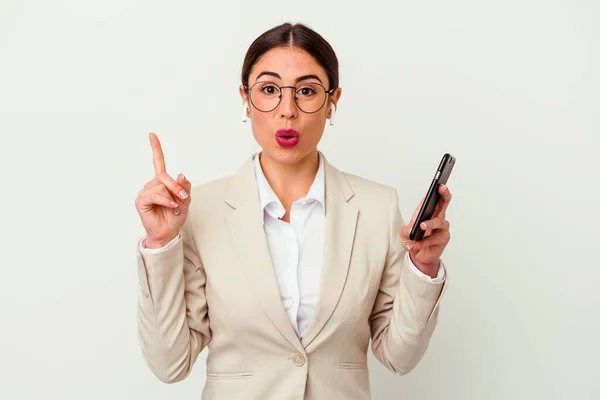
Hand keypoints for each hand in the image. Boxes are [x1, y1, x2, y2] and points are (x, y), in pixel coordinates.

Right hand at [135, 132, 191, 247]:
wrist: (168, 232)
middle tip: (183, 197)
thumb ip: (184, 187)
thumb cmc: (175, 217)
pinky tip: (170, 207)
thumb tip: (181, 174)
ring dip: (171, 196)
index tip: (151, 135)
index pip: (158, 162)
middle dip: (176, 186)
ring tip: (175, 207)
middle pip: (164, 176)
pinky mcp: (141, 200)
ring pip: (160, 186)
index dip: (156, 149)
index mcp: (162, 182)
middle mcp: (152, 184)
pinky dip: (165, 200)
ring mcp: (146, 192)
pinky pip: (155, 195)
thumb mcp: (185, 201)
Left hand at [400, 184, 451, 275]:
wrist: (417, 256)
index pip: (434, 198)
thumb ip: (406, 230)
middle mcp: (437, 217)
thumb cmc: (413, 240)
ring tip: (421, 226)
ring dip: (430, 223)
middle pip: (444, 202)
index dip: (437, 190)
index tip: (437, 184)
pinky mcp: (443, 239)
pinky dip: (421, 243)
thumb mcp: (405, 234)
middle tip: (441, 189)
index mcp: (428, 212)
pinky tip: (413, 246)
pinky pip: (432, 240)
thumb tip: (410, 228)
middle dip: (444, 194)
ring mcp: (442, 228)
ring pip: (439, 222)